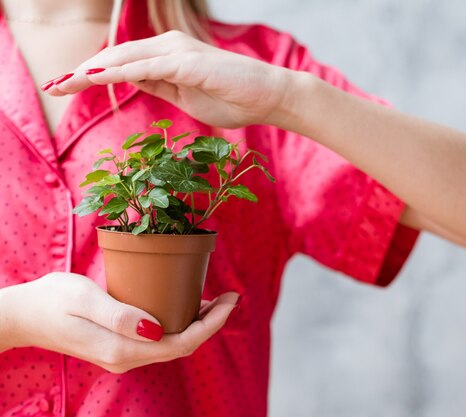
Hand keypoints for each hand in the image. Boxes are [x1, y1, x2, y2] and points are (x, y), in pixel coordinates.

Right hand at [0, 272, 238, 372]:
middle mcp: (126, 359)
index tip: (231, 302)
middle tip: (231, 296)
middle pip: (183, 346)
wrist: (21, 316)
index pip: (182, 343)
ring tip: (215, 298)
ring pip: (173, 344)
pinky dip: (180, 323)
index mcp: (122, 349)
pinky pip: (159, 340)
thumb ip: (121, 315)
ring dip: (197, 324)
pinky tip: (186, 304)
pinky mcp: (118, 347)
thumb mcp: (85, 299)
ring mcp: (122, 356)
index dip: (212, 325)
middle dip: (211, 323)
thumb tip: (156, 328)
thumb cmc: (51, 301)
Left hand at [42, 30, 294, 128]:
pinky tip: (94, 79)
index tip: (68, 87)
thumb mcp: (186, 96)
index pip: (123, 62)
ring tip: (64, 83)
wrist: (269, 98)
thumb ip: (159, 85)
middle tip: (53, 86)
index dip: (93, 73)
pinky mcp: (188, 63)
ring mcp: (178, 52)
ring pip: (125, 58)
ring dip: (91, 71)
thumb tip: (130, 80)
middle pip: (116, 56)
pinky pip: (144, 67)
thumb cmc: (234, 99)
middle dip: (83, 71)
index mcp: (169, 55)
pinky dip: (116, 72)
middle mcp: (170, 47)